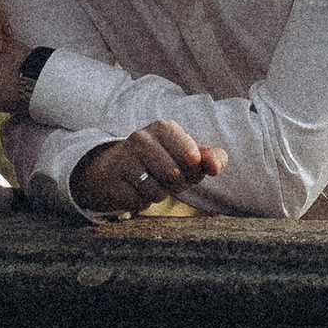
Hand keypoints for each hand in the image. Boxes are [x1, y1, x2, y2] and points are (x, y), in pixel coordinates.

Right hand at [74, 121, 228, 214]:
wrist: (120, 170)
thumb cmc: (165, 161)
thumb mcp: (191, 157)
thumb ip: (213, 158)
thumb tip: (215, 167)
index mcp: (164, 128)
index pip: (192, 156)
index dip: (193, 169)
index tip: (187, 165)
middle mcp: (141, 137)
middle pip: (174, 175)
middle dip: (177, 184)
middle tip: (170, 177)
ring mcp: (124, 158)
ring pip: (157, 190)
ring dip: (160, 193)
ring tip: (153, 182)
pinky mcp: (112, 179)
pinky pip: (139, 200)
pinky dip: (143, 200)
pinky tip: (136, 188)